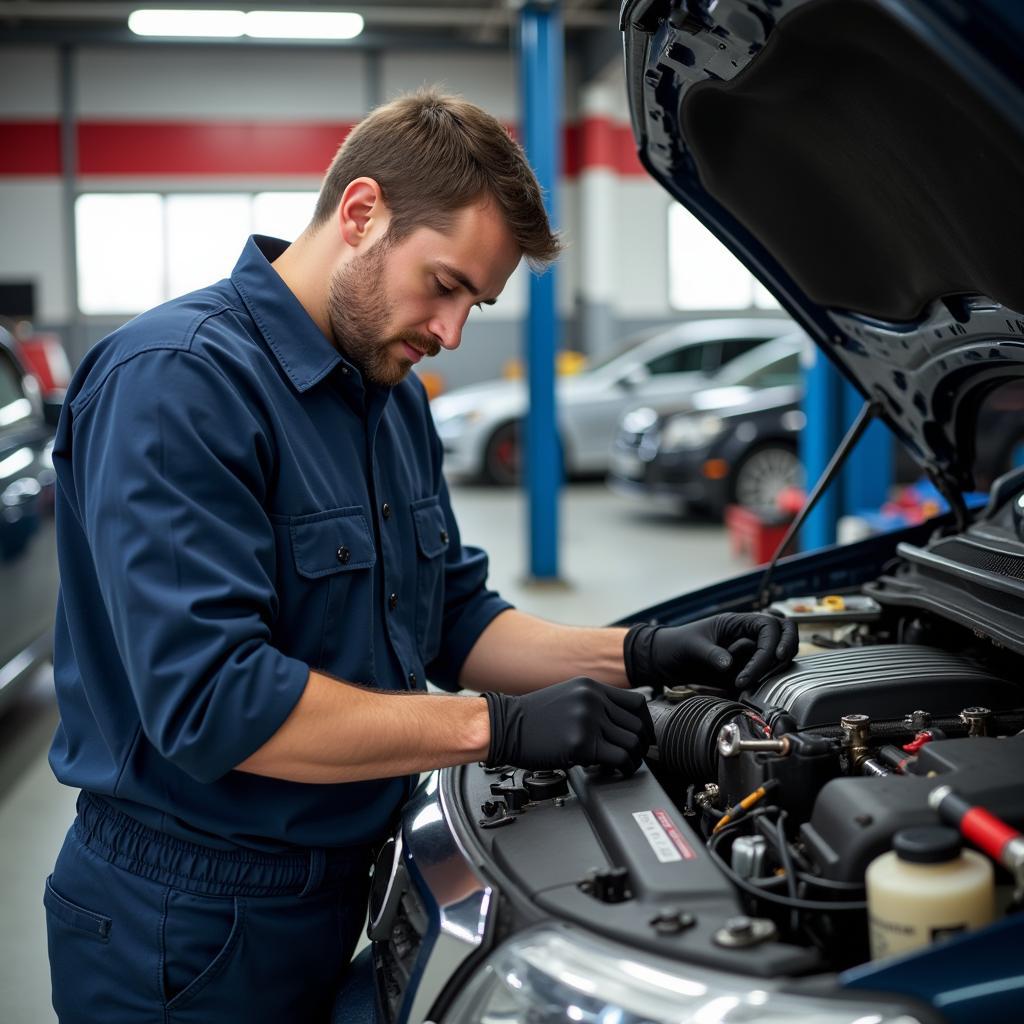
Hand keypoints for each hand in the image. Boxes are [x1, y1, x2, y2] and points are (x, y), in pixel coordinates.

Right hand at [483, 677, 654, 775]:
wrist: (504, 726)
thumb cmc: (531, 718)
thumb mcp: (567, 697)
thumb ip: (593, 704)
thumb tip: (618, 724)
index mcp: (591, 687)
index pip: (637, 703)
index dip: (645, 724)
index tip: (643, 737)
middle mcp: (593, 700)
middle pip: (638, 724)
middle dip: (641, 745)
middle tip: (635, 756)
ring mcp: (587, 721)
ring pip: (632, 742)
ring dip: (633, 759)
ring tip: (624, 766)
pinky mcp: (580, 744)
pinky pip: (617, 758)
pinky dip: (622, 768)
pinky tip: (615, 771)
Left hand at [623, 613, 797, 692]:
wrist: (664, 660)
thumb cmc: (676, 645)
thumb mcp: (691, 647)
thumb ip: (711, 654)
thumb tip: (729, 665)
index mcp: (736, 623)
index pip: (769, 626)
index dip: (773, 644)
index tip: (767, 661)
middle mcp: (746, 636)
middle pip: (784, 633)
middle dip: (787, 648)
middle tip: (777, 666)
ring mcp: (747, 653)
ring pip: (778, 655)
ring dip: (773, 668)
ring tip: (748, 682)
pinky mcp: (744, 669)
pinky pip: (764, 673)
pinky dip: (763, 680)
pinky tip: (744, 688)